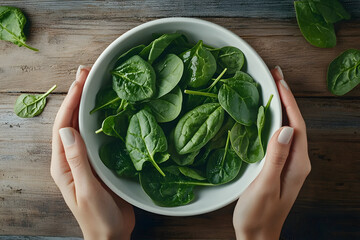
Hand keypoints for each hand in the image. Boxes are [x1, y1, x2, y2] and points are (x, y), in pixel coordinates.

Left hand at [51, 66, 134, 239]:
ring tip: (94, 83)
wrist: (110, 234)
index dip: (71, 102)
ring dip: (87, 104)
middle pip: (71, 122)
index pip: (63, 127)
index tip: (80, 81)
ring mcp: (85, 159)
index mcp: (62, 164)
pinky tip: (108, 109)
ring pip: (83, 126)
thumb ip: (77, 161)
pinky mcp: (99, 162)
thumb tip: (67, 130)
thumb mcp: (87, 190)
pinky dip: (100, 120)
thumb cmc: (98, 217)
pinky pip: (97, 136)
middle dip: (77, 96)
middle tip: (86, 73)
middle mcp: (71, 158)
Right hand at [232, 66, 310, 239]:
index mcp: (297, 164)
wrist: (257, 234)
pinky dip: (273, 121)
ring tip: (271, 88)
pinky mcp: (278, 165)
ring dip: (281, 107)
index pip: (297, 125)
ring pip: (287, 128)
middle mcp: (297, 161)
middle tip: (275, 76)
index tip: (279, 81)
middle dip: (286, 97)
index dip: (289, 101)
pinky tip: (264, 114)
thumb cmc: (259, 214)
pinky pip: (278, 137)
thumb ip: (276, 157)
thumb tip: (285, 128)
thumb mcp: (266, 186)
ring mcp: (288, 163)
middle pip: (295, 123)